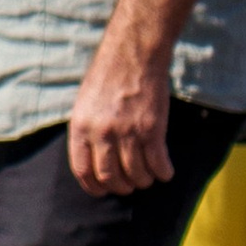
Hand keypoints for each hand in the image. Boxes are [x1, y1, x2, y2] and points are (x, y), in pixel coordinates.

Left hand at [67, 43, 173, 194]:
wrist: (133, 54)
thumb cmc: (108, 76)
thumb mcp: (85, 103)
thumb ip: (86, 131)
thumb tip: (92, 160)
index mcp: (80, 126)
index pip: (82, 170)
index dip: (94, 187)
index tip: (104, 190)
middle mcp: (101, 132)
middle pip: (110, 177)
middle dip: (121, 187)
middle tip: (130, 185)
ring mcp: (127, 132)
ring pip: (136, 174)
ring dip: (143, 181)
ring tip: (147, 177)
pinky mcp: (152, 129)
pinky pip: (157, 163)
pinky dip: (163, 173)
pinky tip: (165, 172)